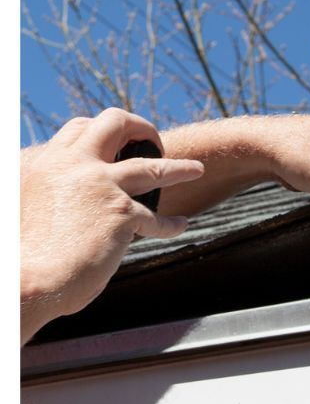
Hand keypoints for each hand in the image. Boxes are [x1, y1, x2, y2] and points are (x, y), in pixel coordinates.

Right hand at [20, 108, 204, 342]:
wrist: (22, 280)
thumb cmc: (19, 256)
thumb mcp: (22, 207)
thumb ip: (46, 194)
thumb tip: (63, 205)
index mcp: (43, 162)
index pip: (78, 130)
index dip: (100, 133)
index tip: (114, 143)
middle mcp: (72, 165)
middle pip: (114, 123)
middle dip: (140, 127)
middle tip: (152, 142)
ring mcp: (100, 186)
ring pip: (151, 166)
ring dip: (178, 167)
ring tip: (196, 169)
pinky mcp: (121, 213)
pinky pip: (156, 218)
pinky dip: (171, 224)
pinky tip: (180, 225)